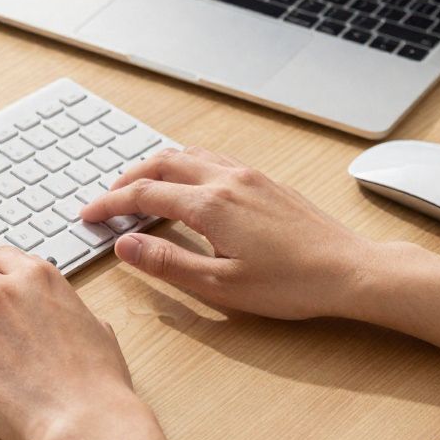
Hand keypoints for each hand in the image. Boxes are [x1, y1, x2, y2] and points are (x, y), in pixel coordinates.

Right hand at [80, 146, 375, 319]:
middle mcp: (226, 180)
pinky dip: (185, 164)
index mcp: (210, 205)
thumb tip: (125, 246)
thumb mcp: (219, 285)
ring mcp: (248, 176)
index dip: (110, 204)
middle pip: (161, 163)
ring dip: (156, 166)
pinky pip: (212, 158)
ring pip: (188, 154)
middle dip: (127, 178)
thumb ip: (166, 263)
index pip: (144, 195)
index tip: (88, 214)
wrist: (350, 270)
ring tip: (139, 187)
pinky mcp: (264, 181)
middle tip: (107, 199)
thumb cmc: (291, 284)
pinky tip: (187, 183)